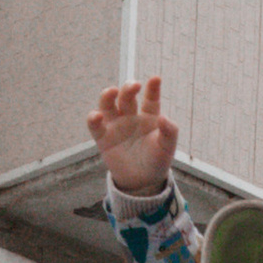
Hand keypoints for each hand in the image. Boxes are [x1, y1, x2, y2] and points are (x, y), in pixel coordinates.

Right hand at [87, 77, 177, 196]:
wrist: (143, 182)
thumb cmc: (157, 161)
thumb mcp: (167, 147)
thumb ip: (169, 131)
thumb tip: (164, 118)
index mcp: (148, 116)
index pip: (150, 98)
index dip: (153, 88)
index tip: (156, 79)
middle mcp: (130, 116)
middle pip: (126, 96)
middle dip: (129, 88)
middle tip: (135, 86)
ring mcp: (115, 125)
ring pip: (107, 103)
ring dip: (107, 95)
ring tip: (112, 91)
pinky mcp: (103, 137)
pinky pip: (95, 124)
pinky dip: (93, 118)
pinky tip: (97, 116)